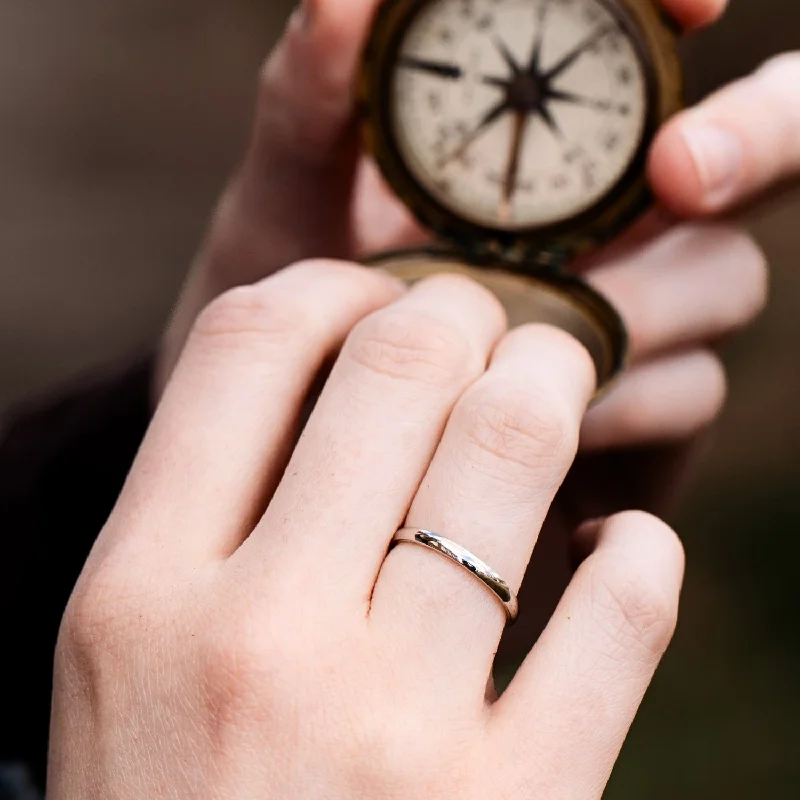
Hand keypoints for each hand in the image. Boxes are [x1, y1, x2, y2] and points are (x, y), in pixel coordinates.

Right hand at [52, 263, 684, 798]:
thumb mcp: (132, 655)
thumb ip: (211, 507)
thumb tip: (334, 366)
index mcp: (139, 590)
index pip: (248, 340)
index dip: (334, 286)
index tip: (378, 301)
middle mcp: (258, 641)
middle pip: (398, 361)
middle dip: (465, 310)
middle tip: (489, 325)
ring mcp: (393, 726)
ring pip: (513, 443)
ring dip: (554, 381)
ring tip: (554, 383)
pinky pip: (623, 604)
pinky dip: (638, 546)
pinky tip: (616, 544)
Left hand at [156, 0, 727, 390]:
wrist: (308, 423)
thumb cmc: (302, 291)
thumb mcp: (293, 196)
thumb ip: (312, 102)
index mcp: (553, 136)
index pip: (664, 52)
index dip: (686, 14)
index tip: (694, 4)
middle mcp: (619, 212)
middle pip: (763, 153)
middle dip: (758, 142)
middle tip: (679, 172)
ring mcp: (643, 309)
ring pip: (724, 280)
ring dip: (644, 305)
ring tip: (525, 333)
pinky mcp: (645, 403)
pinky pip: (685, 394)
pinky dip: (623, 403)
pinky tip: (545, 419)